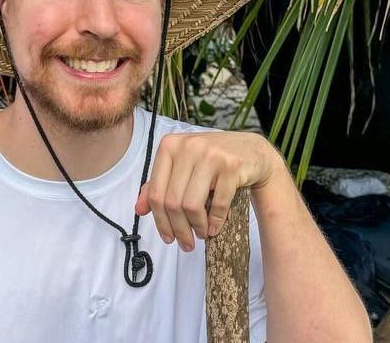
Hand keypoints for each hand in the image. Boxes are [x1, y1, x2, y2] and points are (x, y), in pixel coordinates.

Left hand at [134, 131, 280, 251]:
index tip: (167, 237)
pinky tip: (213, 228)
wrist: (251, 151)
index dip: (159, 220)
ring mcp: (211, 155)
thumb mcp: (182, 167)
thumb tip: (138, 209)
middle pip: (172, 201)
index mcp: (170, 145)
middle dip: (178, 229)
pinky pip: (217, 204)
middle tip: (185, 244)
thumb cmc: (211, 161)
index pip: (156, 192)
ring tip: (200, 234)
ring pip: (192, 204)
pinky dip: (214, 222)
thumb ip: (159, 185)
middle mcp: (188, 147)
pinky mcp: (231, 166)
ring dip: (196, 227)